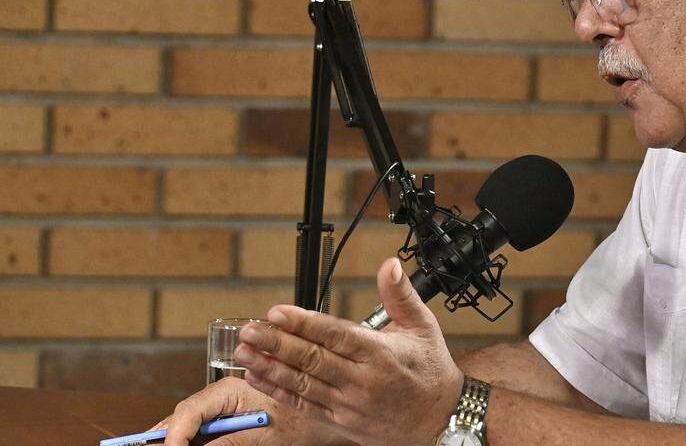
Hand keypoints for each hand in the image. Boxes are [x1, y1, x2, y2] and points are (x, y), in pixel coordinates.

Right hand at [157, 376, 352, 445]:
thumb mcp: (266, 437)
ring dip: (177, 438)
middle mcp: (223, 396)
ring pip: (190, 424)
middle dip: (165, 437)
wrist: (330, 415)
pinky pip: (203, 430)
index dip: (173, 436)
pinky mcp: (229, 420)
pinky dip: (191, 440)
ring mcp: (225, 409)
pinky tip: (183, 445)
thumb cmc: (305, 421)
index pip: (190, 412)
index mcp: (231, 390)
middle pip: (183, 418)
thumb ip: (230, 442)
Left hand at [233, 257, 465, 445]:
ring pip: (303, 384)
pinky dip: (279, 392)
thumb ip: (400, 295)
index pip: (334, 335)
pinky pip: (304, 406)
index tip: (276, 312)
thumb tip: (390, 265)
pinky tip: (259, 378)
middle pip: (312, 360)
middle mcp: (362, 380)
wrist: (441, 419)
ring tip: (244, 353)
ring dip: (270, 368)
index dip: (303, 324)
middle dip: (277, 344)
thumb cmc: (431, 370)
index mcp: (380, 353)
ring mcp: (350, 404)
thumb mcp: (423, 326)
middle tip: (249, 330)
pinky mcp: (342, 422)